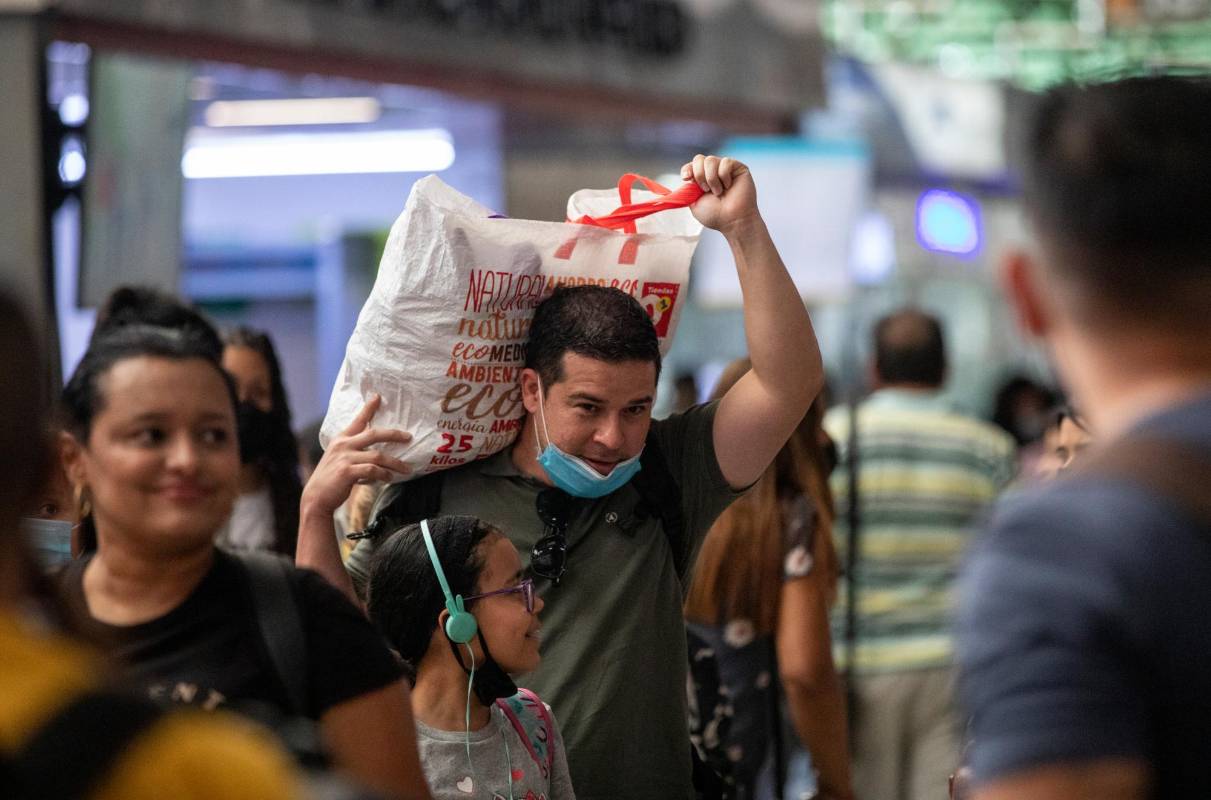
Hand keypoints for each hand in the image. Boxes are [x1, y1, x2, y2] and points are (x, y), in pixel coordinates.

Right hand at [301, 395, 410, 516]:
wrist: (316, 498)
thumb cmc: (331, 480)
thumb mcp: (338, 459)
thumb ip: (353, 451)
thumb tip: (376, 453)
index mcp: (341, 440)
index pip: (357, 420)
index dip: (368, 408)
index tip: (377, 397)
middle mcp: (343, 445)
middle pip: (374, 434)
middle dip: (393, 434)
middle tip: (408, 437)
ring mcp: (345, 458)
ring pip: (378, 456)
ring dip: (395, 463)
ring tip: (406, 469)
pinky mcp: (347, 472)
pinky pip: (372, 470)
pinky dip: (384, 474)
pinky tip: (389, 478)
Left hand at [680, 154, 758, 236]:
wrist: (733, 220)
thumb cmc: (716, 215)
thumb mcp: (694, 204)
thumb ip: (687, 191)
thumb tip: (684, 179)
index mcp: (702, 179)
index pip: (691, 165)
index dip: (687, 169)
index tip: (686, 178)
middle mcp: (713, 172)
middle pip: (699, 159)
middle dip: (699, 175)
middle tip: (705, 190)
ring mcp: (725, 169)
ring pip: (711, 160)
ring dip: (711, 178)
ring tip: (718, 192)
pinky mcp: (738, 167)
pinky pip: (725, 162)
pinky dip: (724, 176)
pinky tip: (728, 186)